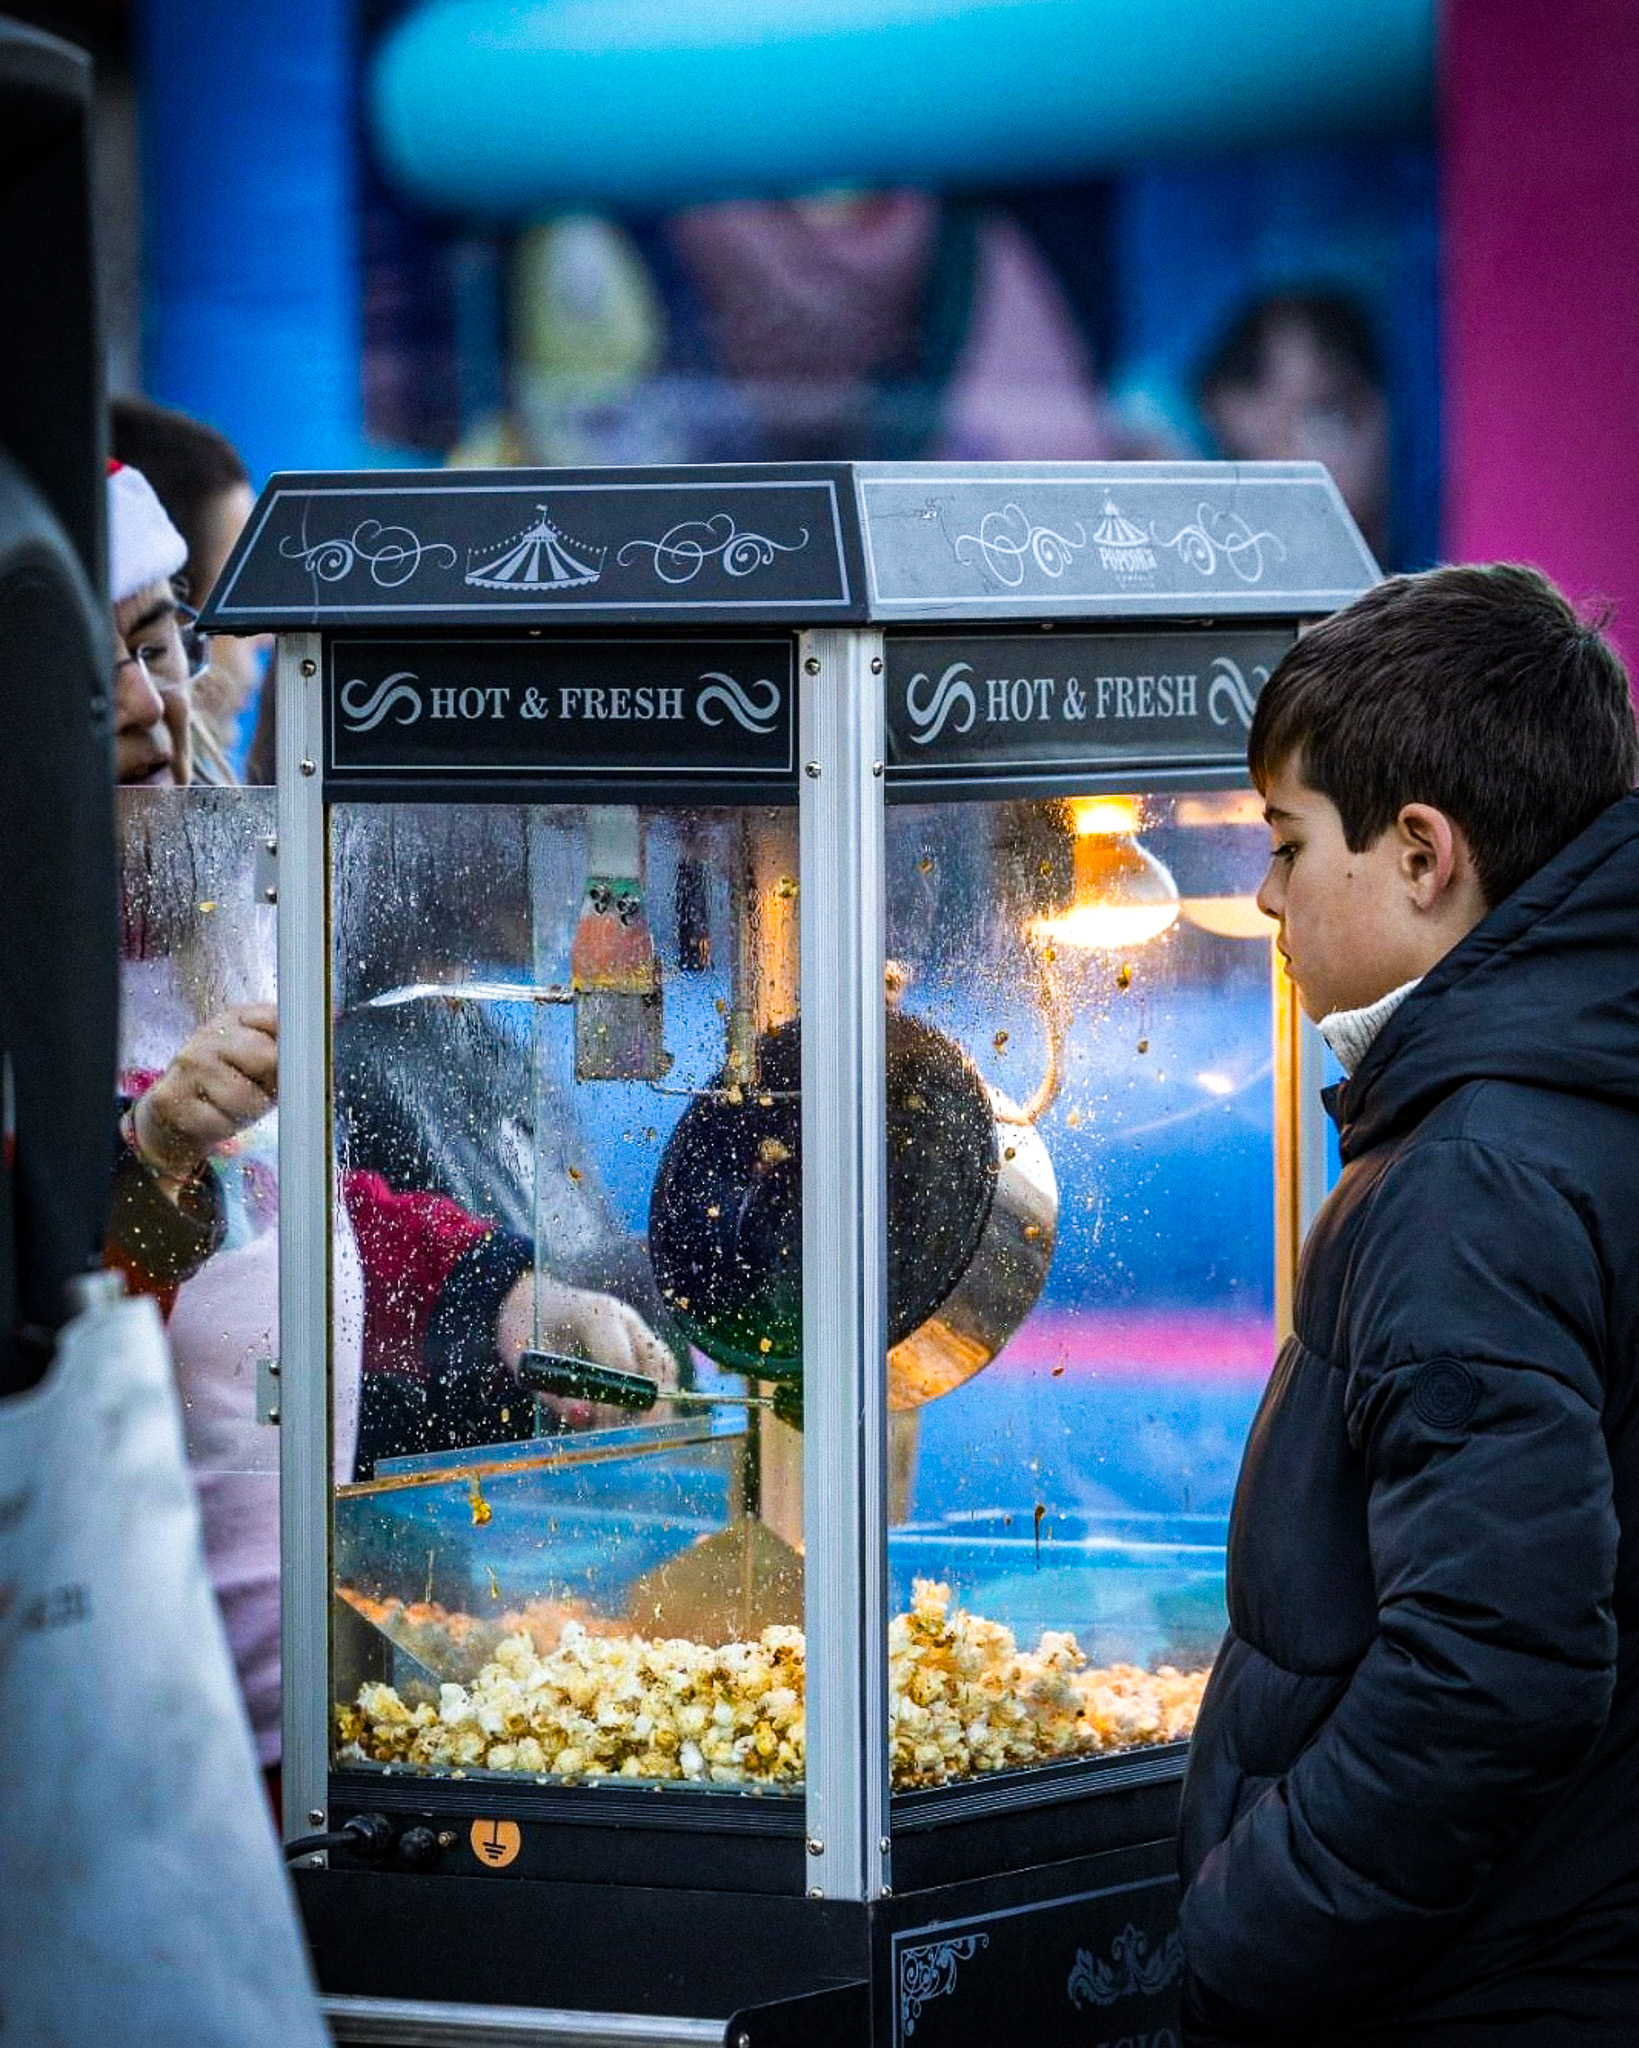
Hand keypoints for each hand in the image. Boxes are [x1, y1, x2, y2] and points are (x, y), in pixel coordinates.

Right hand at [131, 1001, 277, 1184]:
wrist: (169, 1117)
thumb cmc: (227, 1088)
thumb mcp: (257, 1062)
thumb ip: (287, 1050)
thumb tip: (327, 1035)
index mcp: (236, 1018)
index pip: (279, 1020)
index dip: (293, 1048)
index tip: (295, 1064)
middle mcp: (209, 1035)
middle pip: (267, 1057)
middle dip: (271, 1082)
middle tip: (258, 1090)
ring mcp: (188, 1065)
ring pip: (247, 1096)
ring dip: (249, 1110)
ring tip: (234, 1106)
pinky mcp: (173, 1099)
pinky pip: (221, 1121)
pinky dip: (225, 1127)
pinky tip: (213, 1119)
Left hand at [496, 1273, 678, 1429]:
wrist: (531, 1299)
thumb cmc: (525, 1328)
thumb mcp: (528, 1360)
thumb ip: (555, 1392)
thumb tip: (583, 1418)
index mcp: (597, 1315)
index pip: (622, 1363)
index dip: (615, 1401)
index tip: (601, 1428)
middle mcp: (626, 1317)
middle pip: (657, 1363)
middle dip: (652, 1406)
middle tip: (637, 1439)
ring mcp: (636, 1326)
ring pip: (665, 1364)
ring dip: (661, 1401)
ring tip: (644, 1433)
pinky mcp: (639, 1337)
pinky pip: (660, 1366)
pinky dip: (656, 1394)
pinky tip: (642, 1419)